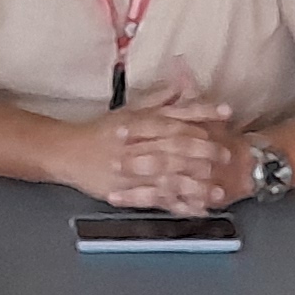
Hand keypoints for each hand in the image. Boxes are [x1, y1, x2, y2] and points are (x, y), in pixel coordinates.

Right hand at [62, 78, 241, 213]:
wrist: (67, 152)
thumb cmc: (99, 131)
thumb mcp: (128, 111)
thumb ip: (157, 100)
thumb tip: (181, 84)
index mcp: (139, 121)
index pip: (175, 114)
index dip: (202, 113)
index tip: (226, 112)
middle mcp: (137, 143)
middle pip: (174, 146)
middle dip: (203, 151)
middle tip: (226, 154)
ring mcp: (133, 169)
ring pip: (168, 175)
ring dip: (195, 184)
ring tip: (217, 190)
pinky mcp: (128, 191)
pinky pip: (157, 199)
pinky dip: (178, 205)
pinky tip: (196, 210)